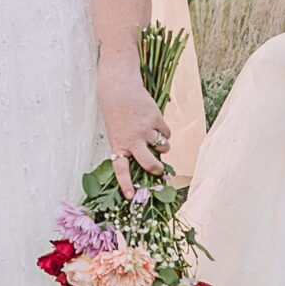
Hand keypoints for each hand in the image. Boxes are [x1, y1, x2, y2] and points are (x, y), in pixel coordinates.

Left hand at [100, 75, 169, 199]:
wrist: (119, 88)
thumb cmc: (117, 113)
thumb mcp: (118, 133)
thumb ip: (131, 147)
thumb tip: (152, 162)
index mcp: (119, 145)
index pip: (121, 170)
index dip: (125, 184)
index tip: (130, 197)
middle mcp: (132, 140)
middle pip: (150, 164)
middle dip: (158, 170)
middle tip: (160, 171)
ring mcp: (145, 130)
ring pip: (163, 147)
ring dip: (163, 146)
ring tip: (154, 136)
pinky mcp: (156, 119)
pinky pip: (167, 133)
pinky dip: (164, 131)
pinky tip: (155, 122)